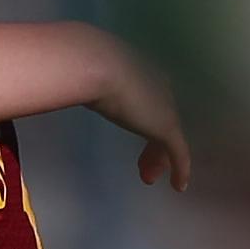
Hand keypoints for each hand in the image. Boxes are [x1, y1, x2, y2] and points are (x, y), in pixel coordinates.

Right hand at [95, 41, 192, 189]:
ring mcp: (165, 108)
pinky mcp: (166, 127)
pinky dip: (180, 170)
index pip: (150, 101)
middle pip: (162, 120)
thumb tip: (68, 80)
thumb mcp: (88, 68)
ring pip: (169, 139)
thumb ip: (87, 77)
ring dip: (158, 159)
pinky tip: (178, 186)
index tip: (134, 130)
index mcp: (141, 72)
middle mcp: (159, 88)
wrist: (94, 63)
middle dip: (154, 143)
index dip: (145, 119)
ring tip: (147, 177)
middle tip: (142, 163)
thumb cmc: (83, 62)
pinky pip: (179, 154)